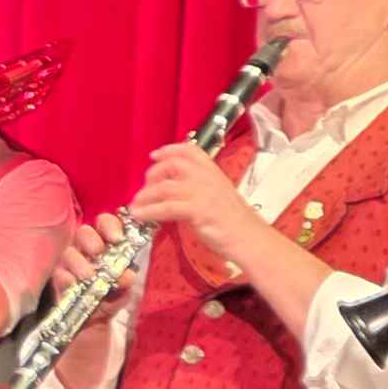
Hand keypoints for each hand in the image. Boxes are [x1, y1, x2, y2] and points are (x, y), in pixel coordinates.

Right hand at [47, 218, 136, 385]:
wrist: (94, 321)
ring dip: (79, 262)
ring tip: (89, 276)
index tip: (117, 238)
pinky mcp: (58, 277)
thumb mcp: (123, 291)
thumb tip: (126, 276)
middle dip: (91, 240)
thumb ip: (126, 282)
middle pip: (84, 231)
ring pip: (69, 252)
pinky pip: (59, 273)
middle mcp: (86, 249)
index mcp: (105, 244)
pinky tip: (75, 286)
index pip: (106, 224)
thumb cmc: (110, 297)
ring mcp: (70, 262)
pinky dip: (68, 279)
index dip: (111, 225)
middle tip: (99, 252)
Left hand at [127, 142, 262, 280]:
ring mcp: (203, 193)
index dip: (169, 150)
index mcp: (214, 171)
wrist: (251, 238)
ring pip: (165, 187)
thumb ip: (199, 189)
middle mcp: (208, 177)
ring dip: (145, 196)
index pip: (189, 150)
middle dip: (153, 175)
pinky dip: (149, 211)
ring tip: (136, 206)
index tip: (155, 155)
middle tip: (143, 189)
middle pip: (172, 165)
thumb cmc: (235, 223)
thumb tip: (174, 190)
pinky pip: (167, 207)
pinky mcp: (199, 210)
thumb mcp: (218, 196)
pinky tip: (140, 216)